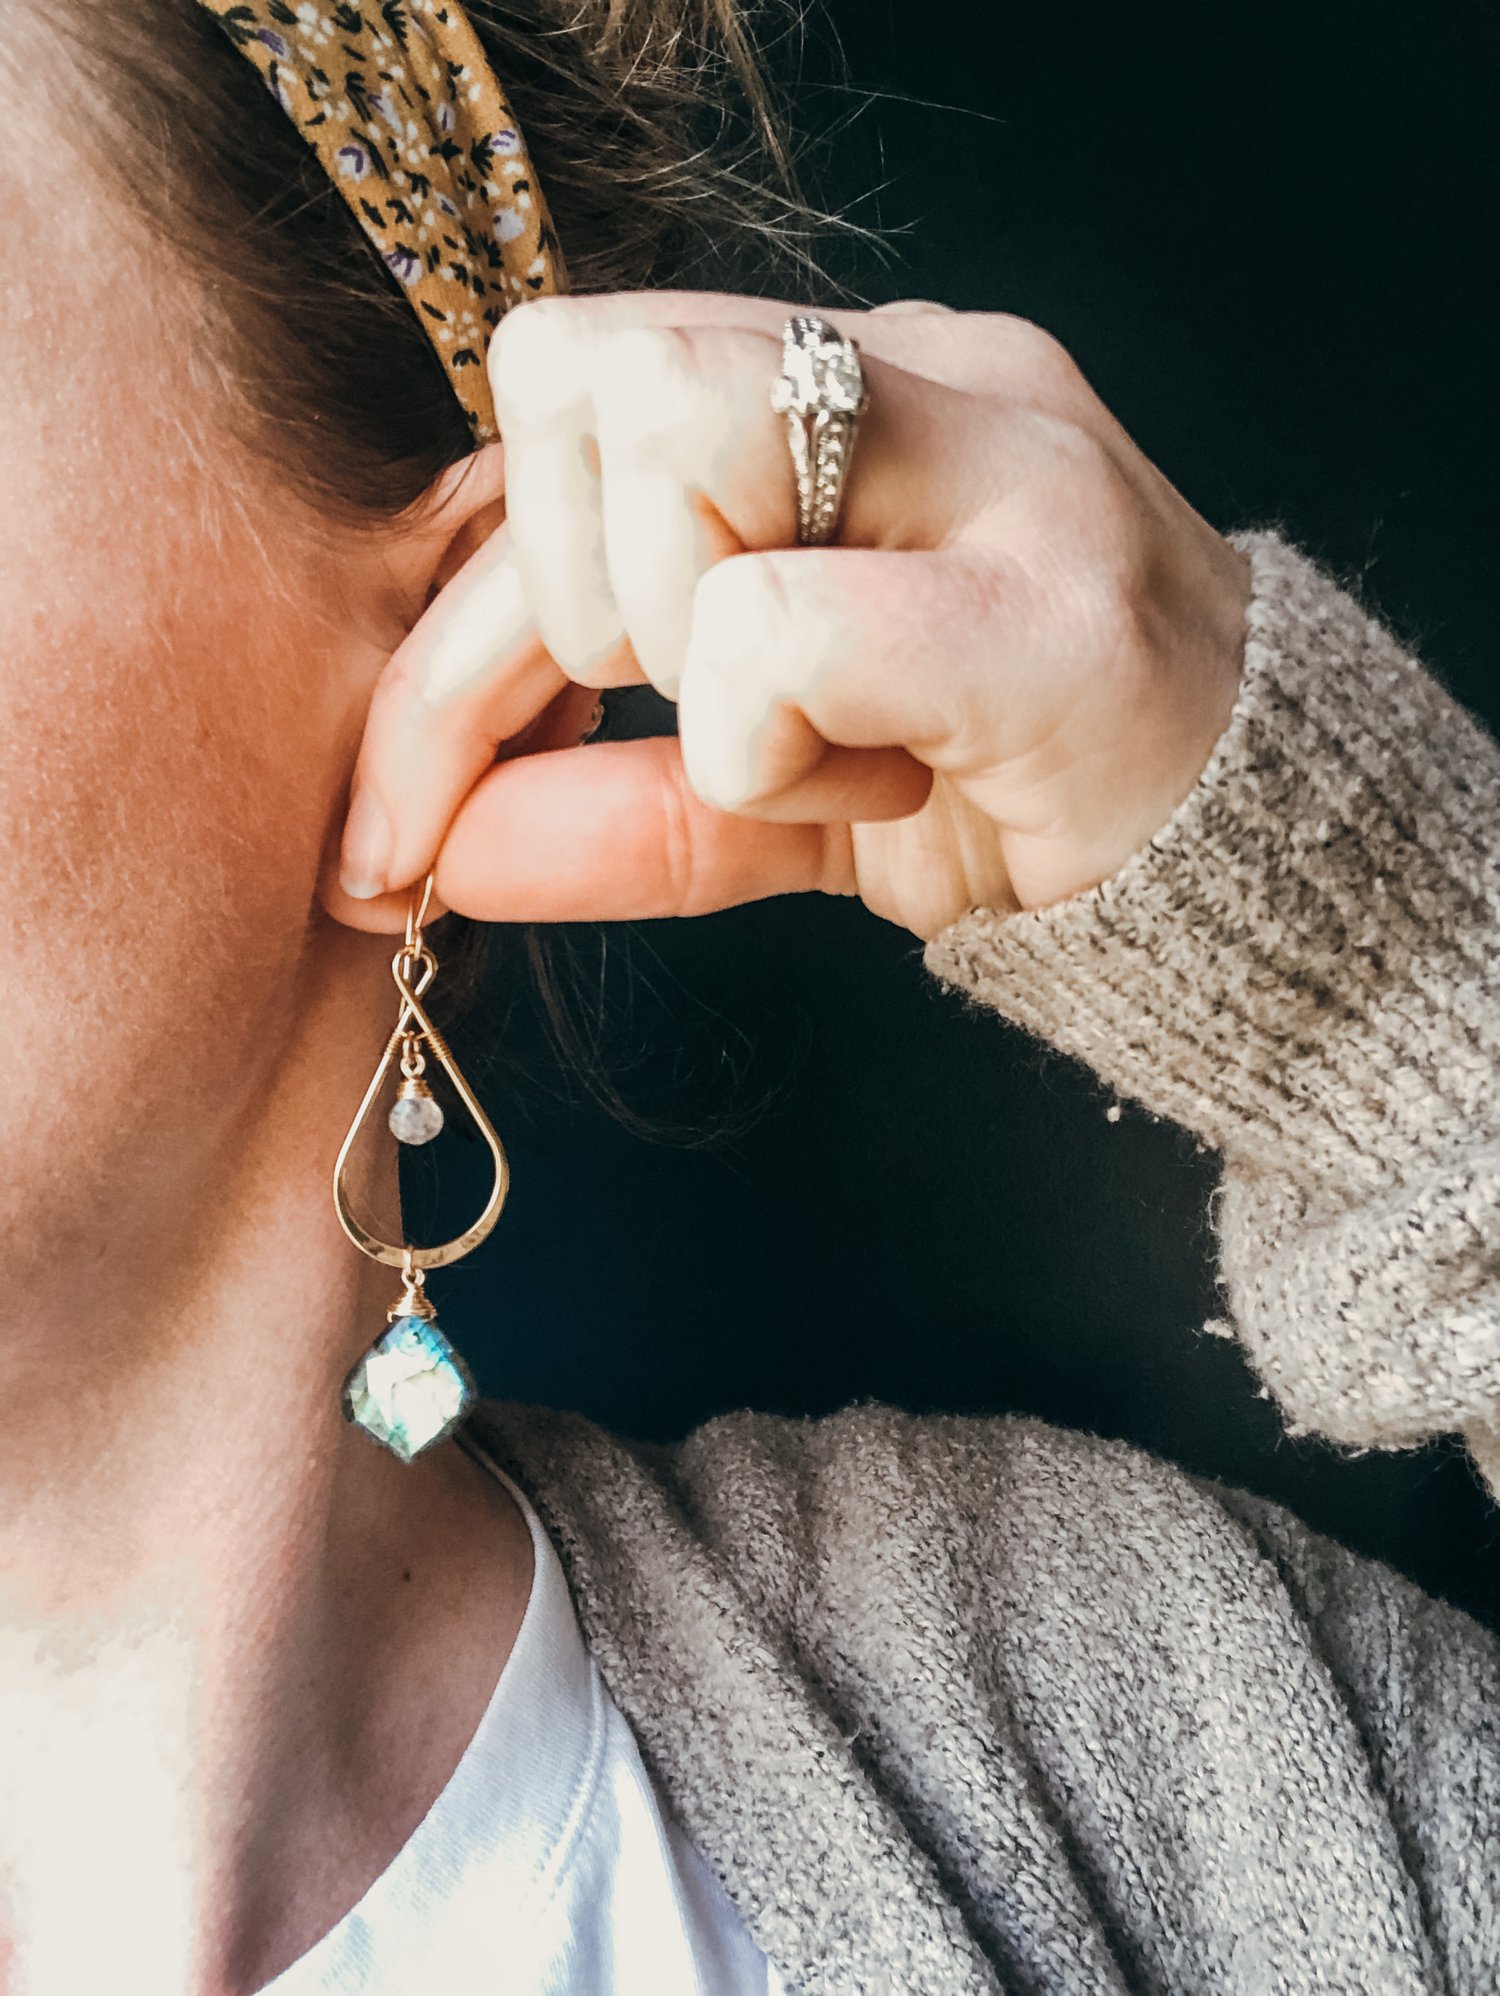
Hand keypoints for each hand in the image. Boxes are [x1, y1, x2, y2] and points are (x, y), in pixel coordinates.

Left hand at [326, 291, 1251, 942]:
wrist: (1242, 864)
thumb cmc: (1008, 793)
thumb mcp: (779, 795)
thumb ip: (615, 803)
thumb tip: (437, 858)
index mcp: (848, 388)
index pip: (566, 406)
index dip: (454, 621)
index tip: (415, 805)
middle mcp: (918, 376)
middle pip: (580, 368)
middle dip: (546, 608)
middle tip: (649, 725)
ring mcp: (996, 460)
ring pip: (666, 433)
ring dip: (672, 649)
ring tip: (809, 754)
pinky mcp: (1045, 599)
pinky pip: (772, 625)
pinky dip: (762, 750)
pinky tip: (880, 798)